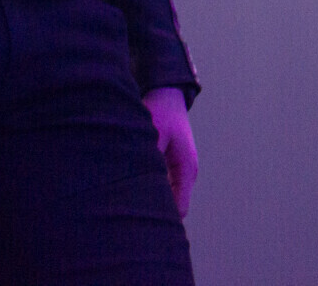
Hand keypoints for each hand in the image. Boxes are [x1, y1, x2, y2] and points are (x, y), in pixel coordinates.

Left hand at [142, 86, 197, 217]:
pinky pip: (165, 186)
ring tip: (130, 203)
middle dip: (155, 211)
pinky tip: (134, 188)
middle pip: (174, 207)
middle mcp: (187, 173)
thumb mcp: (152, 135)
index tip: (140, 222)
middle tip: (130, 217)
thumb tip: (136, 183)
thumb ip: (148, 160)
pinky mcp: (173, 166)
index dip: (163, 219)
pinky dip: (152, 189)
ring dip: (153, 199)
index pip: (179, 208)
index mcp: (186, 169)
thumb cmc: (160, 113)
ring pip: (169, 197)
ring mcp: (181, 170)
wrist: (167, 95)